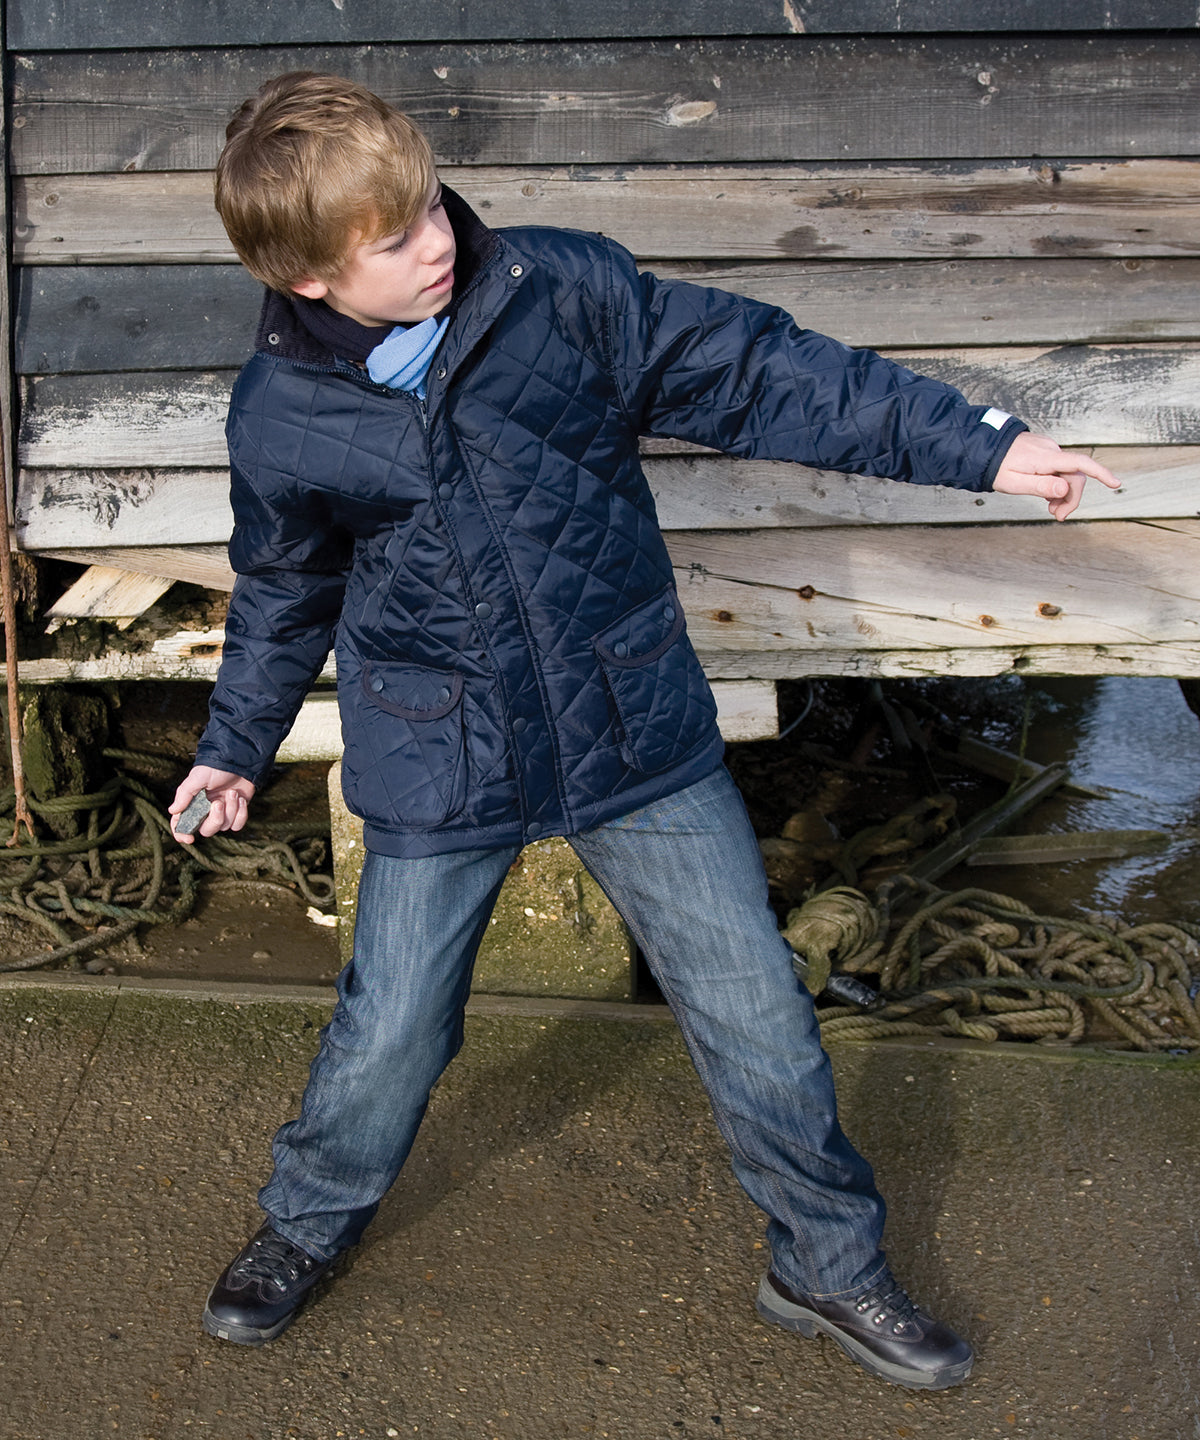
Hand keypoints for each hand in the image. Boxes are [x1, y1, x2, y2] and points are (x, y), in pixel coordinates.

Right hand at [168, 766, 255, 844]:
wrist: (239, 760)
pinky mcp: (237, 811)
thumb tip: (172, 811)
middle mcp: (206, 811)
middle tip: (218, 802)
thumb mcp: (197, 778)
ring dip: (231, 809)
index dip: (182, 834)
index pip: (182, 824)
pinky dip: (241, 813)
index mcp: (192, 804)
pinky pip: (238, 824)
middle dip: (215, 818)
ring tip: (232, 792)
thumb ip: (184, 795)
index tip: (189, 839)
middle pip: (206, 830)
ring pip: (225, 826)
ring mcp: (222, 812)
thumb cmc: (215, 767)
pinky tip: (242, 799)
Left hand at [992, 432, 1120, 520]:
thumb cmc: (995, 467)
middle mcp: (1051, 450)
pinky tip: (1047, 494)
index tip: (1116, 484)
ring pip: (1067, 473)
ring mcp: (1048, 449)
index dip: (1100, 473)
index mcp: (1045, 458)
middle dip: (1071, 498)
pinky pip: (1058, 468)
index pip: (1080, 463)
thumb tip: (1065, 488)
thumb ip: (1040, 486)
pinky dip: (1056, 483)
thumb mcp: (1013, 482)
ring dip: (1063, 492)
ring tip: (1051, 508)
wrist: (983, 447)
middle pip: (1075, 475)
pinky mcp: (1045, 451)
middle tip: (1058, 516)